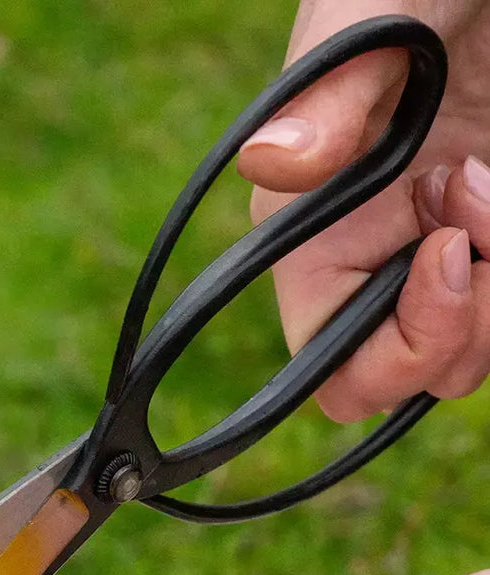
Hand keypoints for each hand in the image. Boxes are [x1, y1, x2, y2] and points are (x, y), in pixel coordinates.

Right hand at [238, 0, 489, 421]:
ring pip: (467, 357)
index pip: (334, 369)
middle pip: (410, 378)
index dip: (394, 351)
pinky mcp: (484, 243)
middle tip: (481, 210)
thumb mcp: (370, 21)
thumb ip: (322, 97)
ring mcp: (432, 255)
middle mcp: (370, 262)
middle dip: (462, 326)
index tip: (449, 253)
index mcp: (314, 239)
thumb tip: (267, 164)